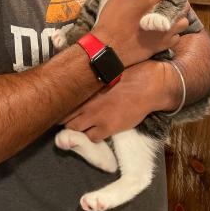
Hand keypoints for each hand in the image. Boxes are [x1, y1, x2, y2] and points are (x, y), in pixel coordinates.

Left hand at [61, 58, 180, 141]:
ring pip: (74, 130)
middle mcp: (87, 102)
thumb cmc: (130, 73)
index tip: (60, 106)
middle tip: (67, 119)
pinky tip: (94, 130)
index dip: (60, 105)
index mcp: (86, 87)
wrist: (148, 85)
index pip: (63, 100)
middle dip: (64, 119)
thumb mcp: (106, 72)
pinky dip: (90, 136)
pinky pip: (91, 138)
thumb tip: (80, 78)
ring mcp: (96, 116)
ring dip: (75, 129)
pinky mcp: (108, 128)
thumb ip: (91, 79)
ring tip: (79, 126)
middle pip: (64, 117)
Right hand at [91, 0, 188, 66]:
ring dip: (178, 19)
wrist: (109, 46)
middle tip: (165, 5)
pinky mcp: (164, 45)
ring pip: (183, 22)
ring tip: (166, 18)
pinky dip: (172, 33)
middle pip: (182, 7)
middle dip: (177, 4)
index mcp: (156, 0)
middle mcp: (166, 16)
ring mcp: (167, 32)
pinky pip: (177, 37)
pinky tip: (162, 31)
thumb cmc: (113, 18)